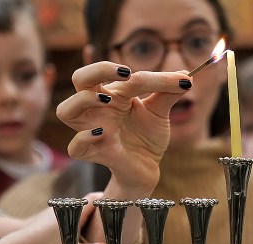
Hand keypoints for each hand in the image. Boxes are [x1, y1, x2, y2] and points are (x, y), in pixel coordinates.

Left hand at [0, 193, 106, 243]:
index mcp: (73, 211)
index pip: (95, 198)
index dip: (108, 200)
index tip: (120, 205)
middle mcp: (66, 207)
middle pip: (89, 202)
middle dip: (102, 208)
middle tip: (114, 216)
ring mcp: (58, 210)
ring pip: (80, 208)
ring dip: (90, 214)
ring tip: (102, 224)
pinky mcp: (52, 217)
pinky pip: (71, 213)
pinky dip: (80, 218)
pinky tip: (84, 230)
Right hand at [56, 62, 191, 191]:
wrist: (148, 167)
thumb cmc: (147, 135)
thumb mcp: (160, 110)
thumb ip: (169, 91)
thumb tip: (187, 74)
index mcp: (110, 93)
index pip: (107, 71)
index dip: (117, 67)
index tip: (135, 71)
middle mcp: (97, 109)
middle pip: (78, 79)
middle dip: (96, 70)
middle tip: (124, 74)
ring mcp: (92, 131)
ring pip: (66, 111)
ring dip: (84, 100)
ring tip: (109, 100)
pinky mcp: (95, 154)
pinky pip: (75, 146)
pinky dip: (85, 137)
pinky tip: (104, 133)